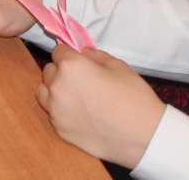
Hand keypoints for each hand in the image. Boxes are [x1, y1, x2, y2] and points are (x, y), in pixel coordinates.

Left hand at [36, 44, 164, 168]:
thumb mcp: (118, 66)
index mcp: (71, 66)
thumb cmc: (134, 97)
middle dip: (62, 72)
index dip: (70, 54)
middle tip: (81, 80)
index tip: (80, 61)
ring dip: (55, 90)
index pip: (58, 51)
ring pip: (44, 92)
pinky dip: (61, 111)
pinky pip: (53, 113)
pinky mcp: (60, 130)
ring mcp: (56, 110)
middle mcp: (57, 86)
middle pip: (49, 71)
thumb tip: (83, 52)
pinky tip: (81, 115)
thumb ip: (95, 56)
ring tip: (76, 96)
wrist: (144, 137)